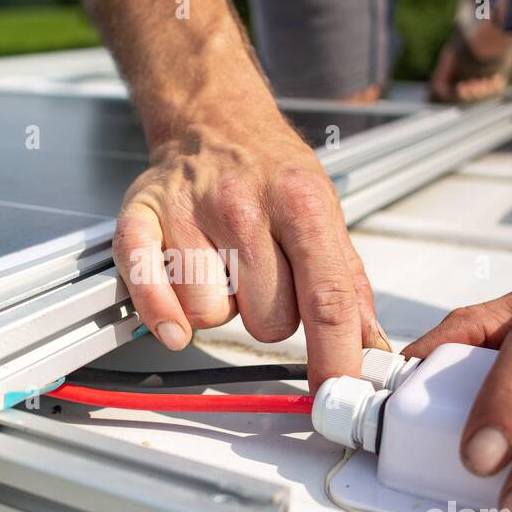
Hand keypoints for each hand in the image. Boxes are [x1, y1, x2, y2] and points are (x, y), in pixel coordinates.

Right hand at [114, 124, 383, 389]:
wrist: (213, 119)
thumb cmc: (269, 170)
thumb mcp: (325, 212)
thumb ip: (347, 282)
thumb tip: (370, 346)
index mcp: (301, 203)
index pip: (326, 298)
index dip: (335, 356)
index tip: (337, 392)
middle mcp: (243, 205)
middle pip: (267, 319)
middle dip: (269, 316)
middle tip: (262, 279)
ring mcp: (188, 211)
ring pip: (209, 315)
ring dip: (218, 309)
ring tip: (221, 269)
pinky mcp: (141, 219)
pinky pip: (148, 290)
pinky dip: (160, 313)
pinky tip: (174, 316)